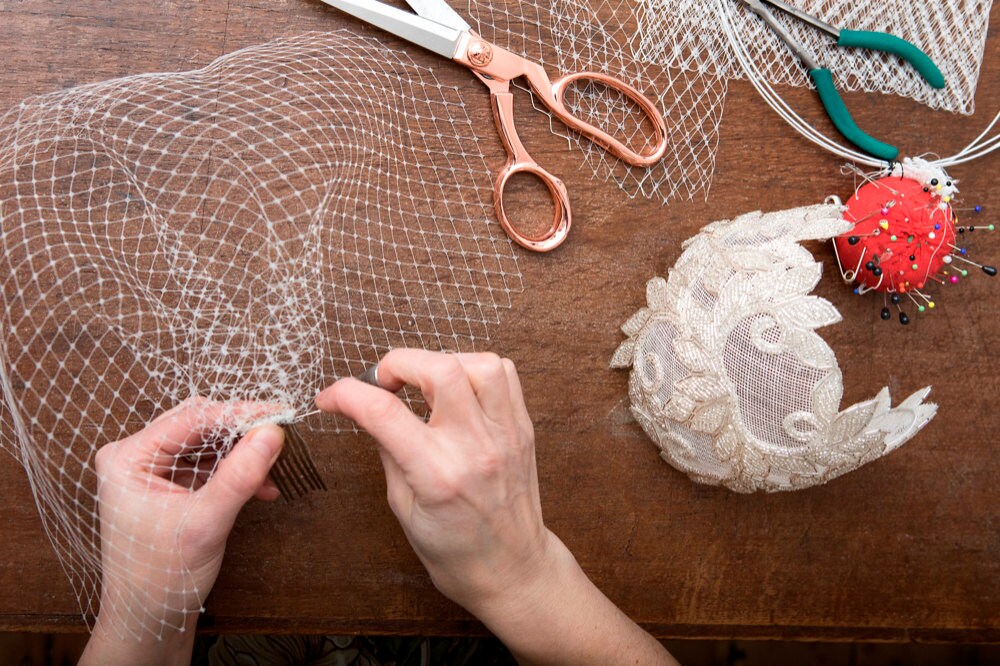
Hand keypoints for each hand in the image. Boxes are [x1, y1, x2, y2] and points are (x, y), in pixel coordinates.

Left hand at [80, 398, 285, 665]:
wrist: (148, 620)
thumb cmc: (160, 577)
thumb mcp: (205, 523)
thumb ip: (239, 476)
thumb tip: (273, 433)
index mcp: (127, 459)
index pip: (192, 419)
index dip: (239, 414)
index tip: (280, 413)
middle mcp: (134, 458)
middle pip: (199, 424)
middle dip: (241, 431)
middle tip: (281, 433)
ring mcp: (150, 471)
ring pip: (206, 442)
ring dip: (242, 453)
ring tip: (275, 465)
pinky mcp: (168, 484)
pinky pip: (207, 463)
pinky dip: (236, 471)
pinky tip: (263, 487)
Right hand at [318, 350, 549, 612]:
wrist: (512, 571)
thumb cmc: (456, 550)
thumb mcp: (403, 508)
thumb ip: (388, 451)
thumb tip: (369, 409)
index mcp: (438, 476)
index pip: (385, 413)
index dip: (346, 393)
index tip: (331, 396)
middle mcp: (475, 448)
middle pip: (440, 369)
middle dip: (399, 362)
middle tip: (385, 382)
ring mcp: (505, 434)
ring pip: (480, 363)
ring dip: (443, 362)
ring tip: (425, 385)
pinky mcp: (523, 428)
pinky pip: (504, 375)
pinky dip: (475, 369)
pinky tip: (458, 390)